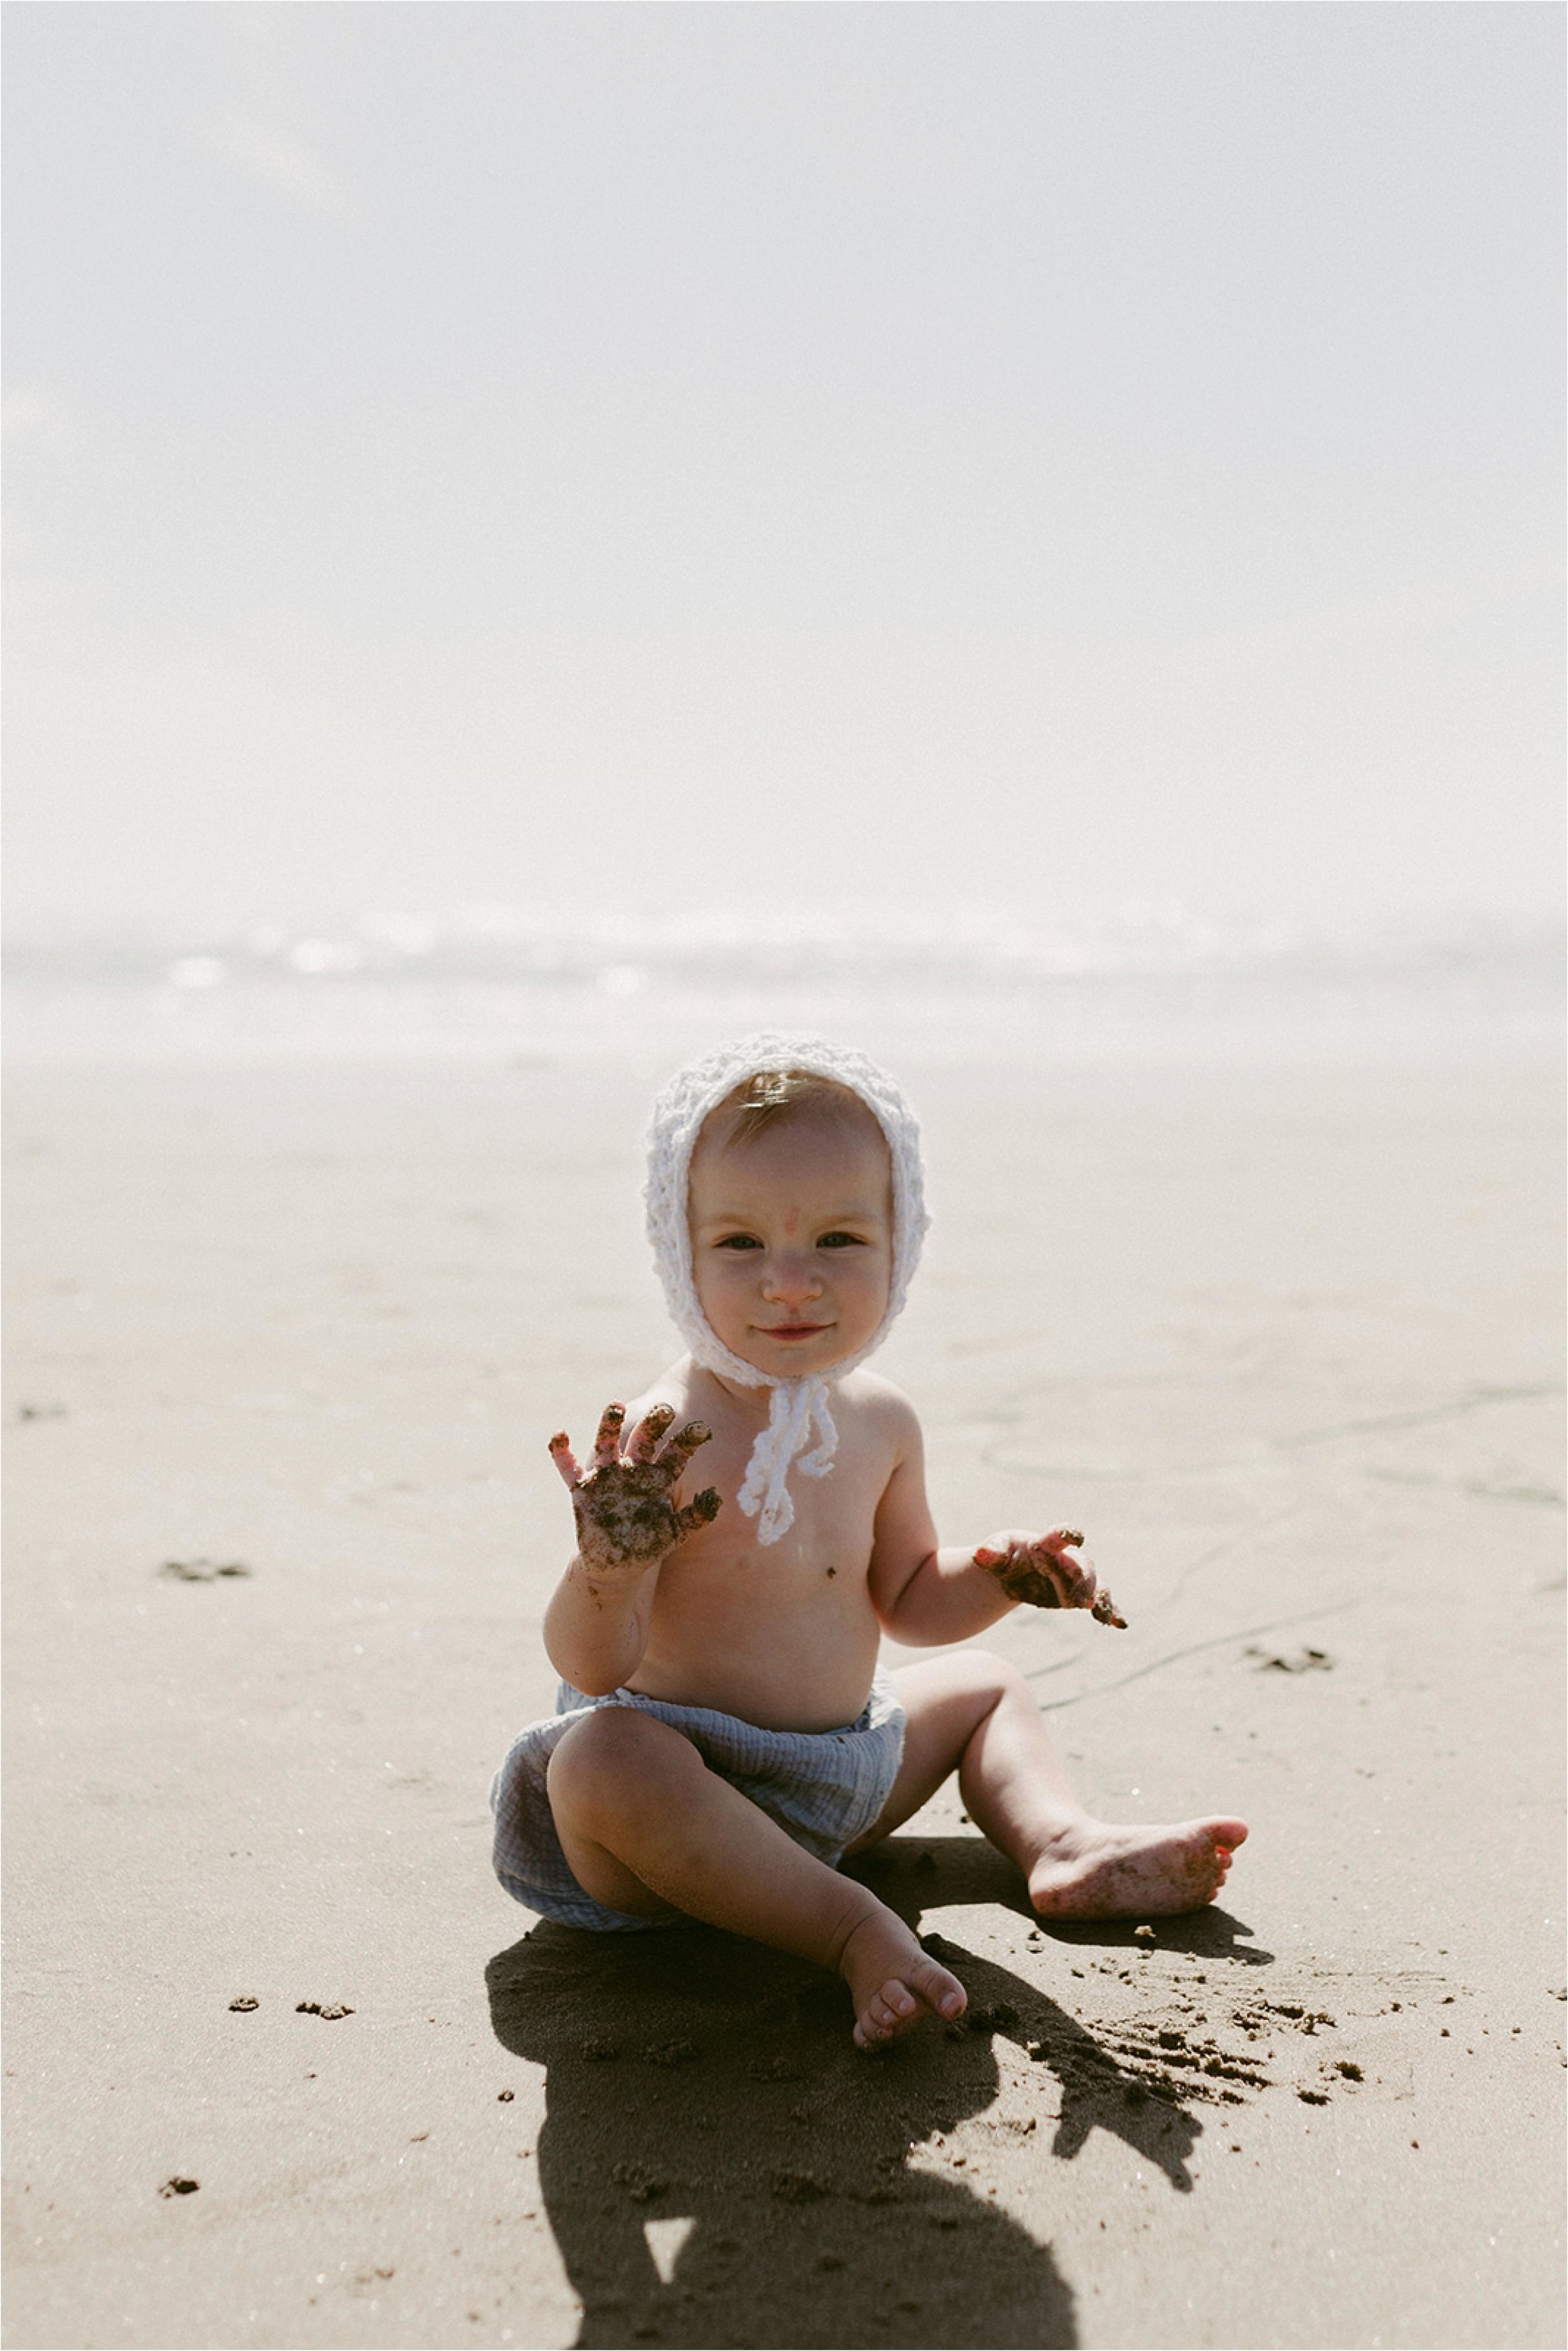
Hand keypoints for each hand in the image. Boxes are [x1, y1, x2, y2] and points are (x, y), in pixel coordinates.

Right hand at [549, 1403, 720, 1574]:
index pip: (676, 1452)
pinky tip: (559, 1435)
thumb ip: (696, 1516)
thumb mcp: (676, 1533)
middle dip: (653, 1423)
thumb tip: (716, 1496)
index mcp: (659, 1476)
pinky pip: (569, 1467)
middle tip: (665, 1410)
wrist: (618, 1565)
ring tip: (616, 1406)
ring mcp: (607, 1477)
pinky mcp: (583, 1490)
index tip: (704, 1430)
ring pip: (607, 1443)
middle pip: (643, 1438)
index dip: (689, 1440)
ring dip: (610, 1424)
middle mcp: (633, 1469)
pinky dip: (561, 1452)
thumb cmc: (649, 1544)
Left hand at [973, 1529, 1126, 1628]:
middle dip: (1084, 1581)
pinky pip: (1100, 1603)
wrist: (1013, 1572)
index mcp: (1045, 1544)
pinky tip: (1120, 1624)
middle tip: (1082, 1601)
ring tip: (1103, 1616)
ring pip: (1096, 1585)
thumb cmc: (1006, 1555)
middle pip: (1082, 1566)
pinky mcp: (1079, 1595)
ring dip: (1102, 1598)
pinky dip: (1111, 1612)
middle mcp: (1066, 1559)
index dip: (1068, 1534)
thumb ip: (990, 1552)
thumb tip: (979, 1554)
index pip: (1059, 1535)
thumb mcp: (995, 1553)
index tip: (1076, 1538)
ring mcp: (1075, 1578)